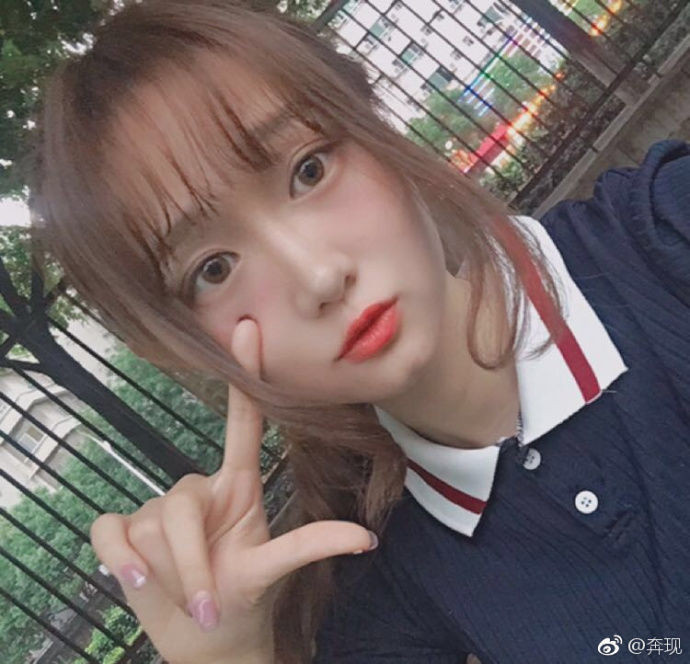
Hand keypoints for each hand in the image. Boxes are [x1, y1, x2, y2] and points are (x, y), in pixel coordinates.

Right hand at [89, 318, 376, 663]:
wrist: (208, 638)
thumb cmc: (245, 593)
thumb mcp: (276, 568)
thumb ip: (312, 545)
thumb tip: (368, 539)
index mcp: (238, 486)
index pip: (241, 422)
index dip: (243, 376)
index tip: (249, 330)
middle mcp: (197, 490)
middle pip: (179, 504)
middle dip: (191, 563)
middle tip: (209, 605)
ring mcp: (156, 511)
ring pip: (148, 527)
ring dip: (168, 576)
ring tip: (190, 603)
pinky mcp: (121, 534)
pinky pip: (109, 533)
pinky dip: (119, 561)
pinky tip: (131, 580)